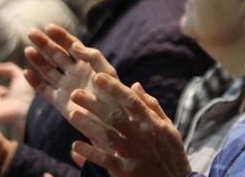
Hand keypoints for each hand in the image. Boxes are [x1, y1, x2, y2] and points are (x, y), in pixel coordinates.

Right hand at [23, 24, 117, 128]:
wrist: (113, 123)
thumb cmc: (114, 96)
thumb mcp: (107, 73)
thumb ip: (94, 57)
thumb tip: (76, 45)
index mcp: (86, 63)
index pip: (71, 45)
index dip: (60, 36)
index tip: (49, 27)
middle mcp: (74, 72)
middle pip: (56, 54)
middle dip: (44, 43)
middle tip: (31, 33)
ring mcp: (66, 86)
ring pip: (48, 70)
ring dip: (37, 60)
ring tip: (28, 50)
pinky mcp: (59, 102)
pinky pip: (44, 90)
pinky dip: (35, 82)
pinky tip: (26, 72)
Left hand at [68, 75, 191, 176]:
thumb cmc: (171, 151)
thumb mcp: (168, 126)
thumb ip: (151, 105)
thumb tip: (134, 84)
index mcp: (152, 123)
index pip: (131, 101)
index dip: (114, 88)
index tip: (98, 76)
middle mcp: (142, 136)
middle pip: (115, 116)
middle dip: (94, 104)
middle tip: (75, 93)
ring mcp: (134, 155)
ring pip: (108, 137)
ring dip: (89, 125)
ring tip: (72, 114)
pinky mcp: (127, 172)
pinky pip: (106, 161)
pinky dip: (91, 153)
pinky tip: (75, 145)